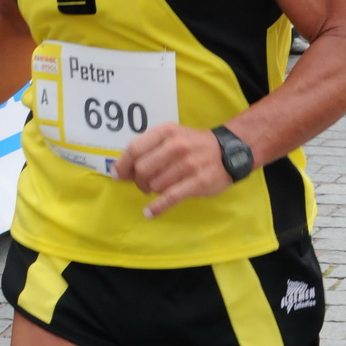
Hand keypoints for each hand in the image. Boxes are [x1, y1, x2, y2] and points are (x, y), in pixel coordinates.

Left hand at [112, 123, 236, 218]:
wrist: (229, 151)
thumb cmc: (194, 144)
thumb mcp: (172, 136)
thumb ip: (148, 148)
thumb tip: (120, 170)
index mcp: (166, 132)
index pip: (135, 148)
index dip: (122, 164)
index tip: (117, 175)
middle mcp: (176, 146)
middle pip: (142, 169)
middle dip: (138, 180)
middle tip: (143, 183)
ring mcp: (187, 164)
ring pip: (155, 184)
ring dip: (151, 190)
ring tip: (157, 189)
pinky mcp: (197, 182)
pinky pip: (170, 198)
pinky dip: (156, 208)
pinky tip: (149, 213)